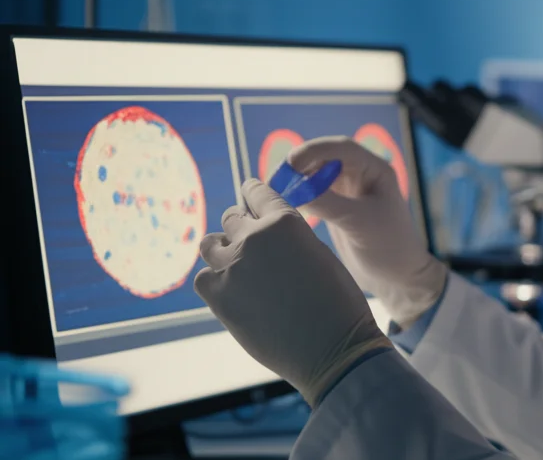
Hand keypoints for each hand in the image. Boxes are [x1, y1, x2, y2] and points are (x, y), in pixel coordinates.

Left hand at [194, 179, 391, 405]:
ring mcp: (232, 267)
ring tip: (240, 269)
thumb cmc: (337, 303)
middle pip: (231, 218)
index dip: (253, 195)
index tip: (249, 197)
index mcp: (285, 221)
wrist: (332, 349)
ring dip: (223, 251)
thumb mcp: (319, 254)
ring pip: (211, 245)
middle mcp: (254, 237)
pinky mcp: (218, 296)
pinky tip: (236, 294)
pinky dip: (216, 282)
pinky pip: (204, 278)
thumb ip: (290, 237)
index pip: (257, 193)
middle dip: (241, 228)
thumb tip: (266, 233)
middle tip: (252, 246)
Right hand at [288, 136, 447, 327]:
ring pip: (317, 173)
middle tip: (275, 179)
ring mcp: (349, 189)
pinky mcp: (338, 206)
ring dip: (297, 179)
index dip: (315, 150)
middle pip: (325, 157)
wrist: (398, 277)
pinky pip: (314, 191)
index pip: (342, 148)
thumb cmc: (388, 247)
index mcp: (376, 170)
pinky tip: (284, 202)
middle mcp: (362, 174)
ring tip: (275, 191)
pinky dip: (299, 193)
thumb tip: (293, 188)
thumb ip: (328, 203)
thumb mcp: (358, 223)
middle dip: (300, 164)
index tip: (291, 163)